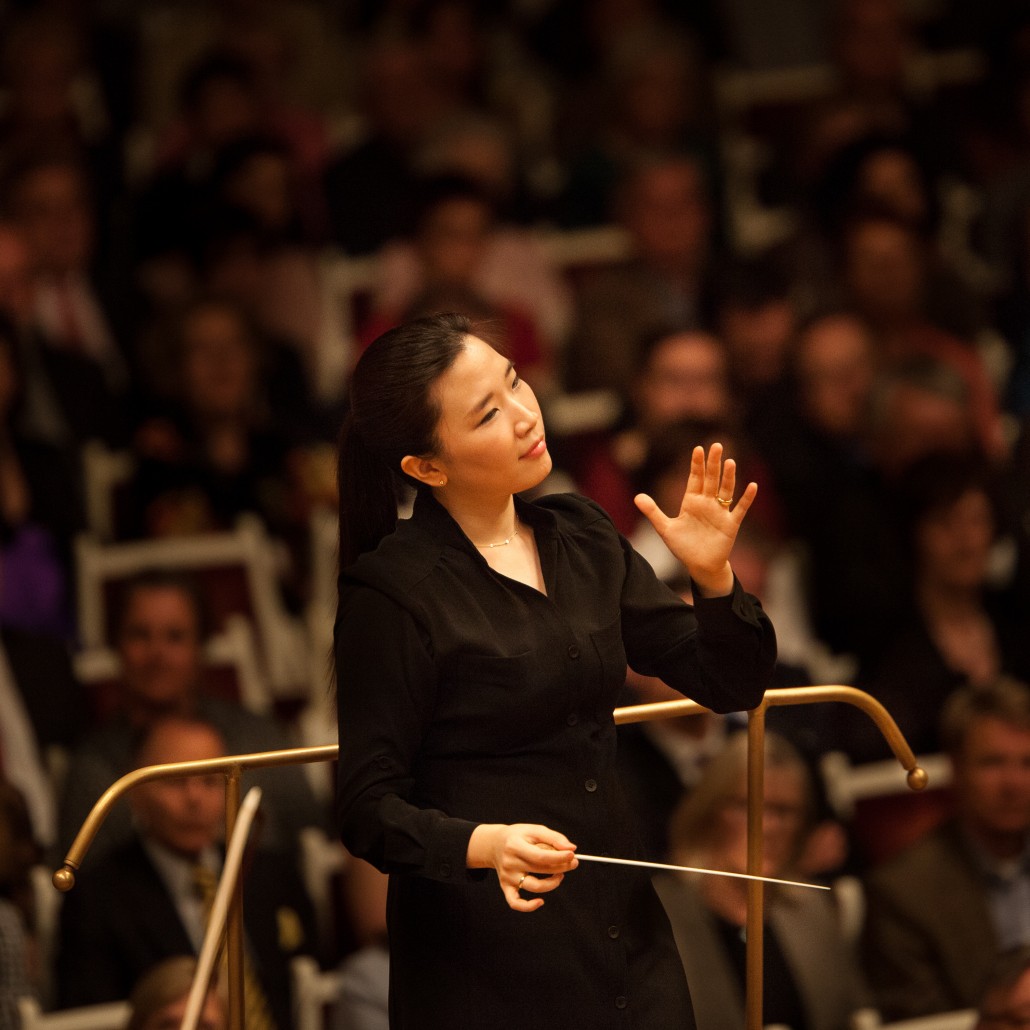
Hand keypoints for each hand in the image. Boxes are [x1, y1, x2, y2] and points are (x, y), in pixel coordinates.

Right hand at [467, 823, 577, 911]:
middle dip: (562, 867)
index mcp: (515, 845)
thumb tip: (572, 848)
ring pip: (534, 887)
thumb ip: (554, 838)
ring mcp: (507, 877)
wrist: (495, 843)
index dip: (559, 857)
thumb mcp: (534, 830)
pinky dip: (528, 906)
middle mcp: (510, 863)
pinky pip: (515, 903)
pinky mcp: (506, 887)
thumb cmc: (519, 836)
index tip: (572, 854)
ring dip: (552, 883)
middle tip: (573, 862)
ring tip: (560, 874)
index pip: (541, 856)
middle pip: (540, 870)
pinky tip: (540, 902)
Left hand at [634, 442, 756, 596]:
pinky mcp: (731, 525)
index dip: (696, 465)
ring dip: (728, 477)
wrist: (700, 566)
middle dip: (713, 464)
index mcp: (691, 502)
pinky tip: (752, 486)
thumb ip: (653, 512)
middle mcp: (707, 504)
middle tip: (717, 445)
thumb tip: (636, 497)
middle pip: (711, 479)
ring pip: (726, 491)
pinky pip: (740, 509)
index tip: (698, 449)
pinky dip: (747, 498)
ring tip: (730, 462)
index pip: (695, 479)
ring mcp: (720, 513)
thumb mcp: (665, 529)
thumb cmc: (683, 547)